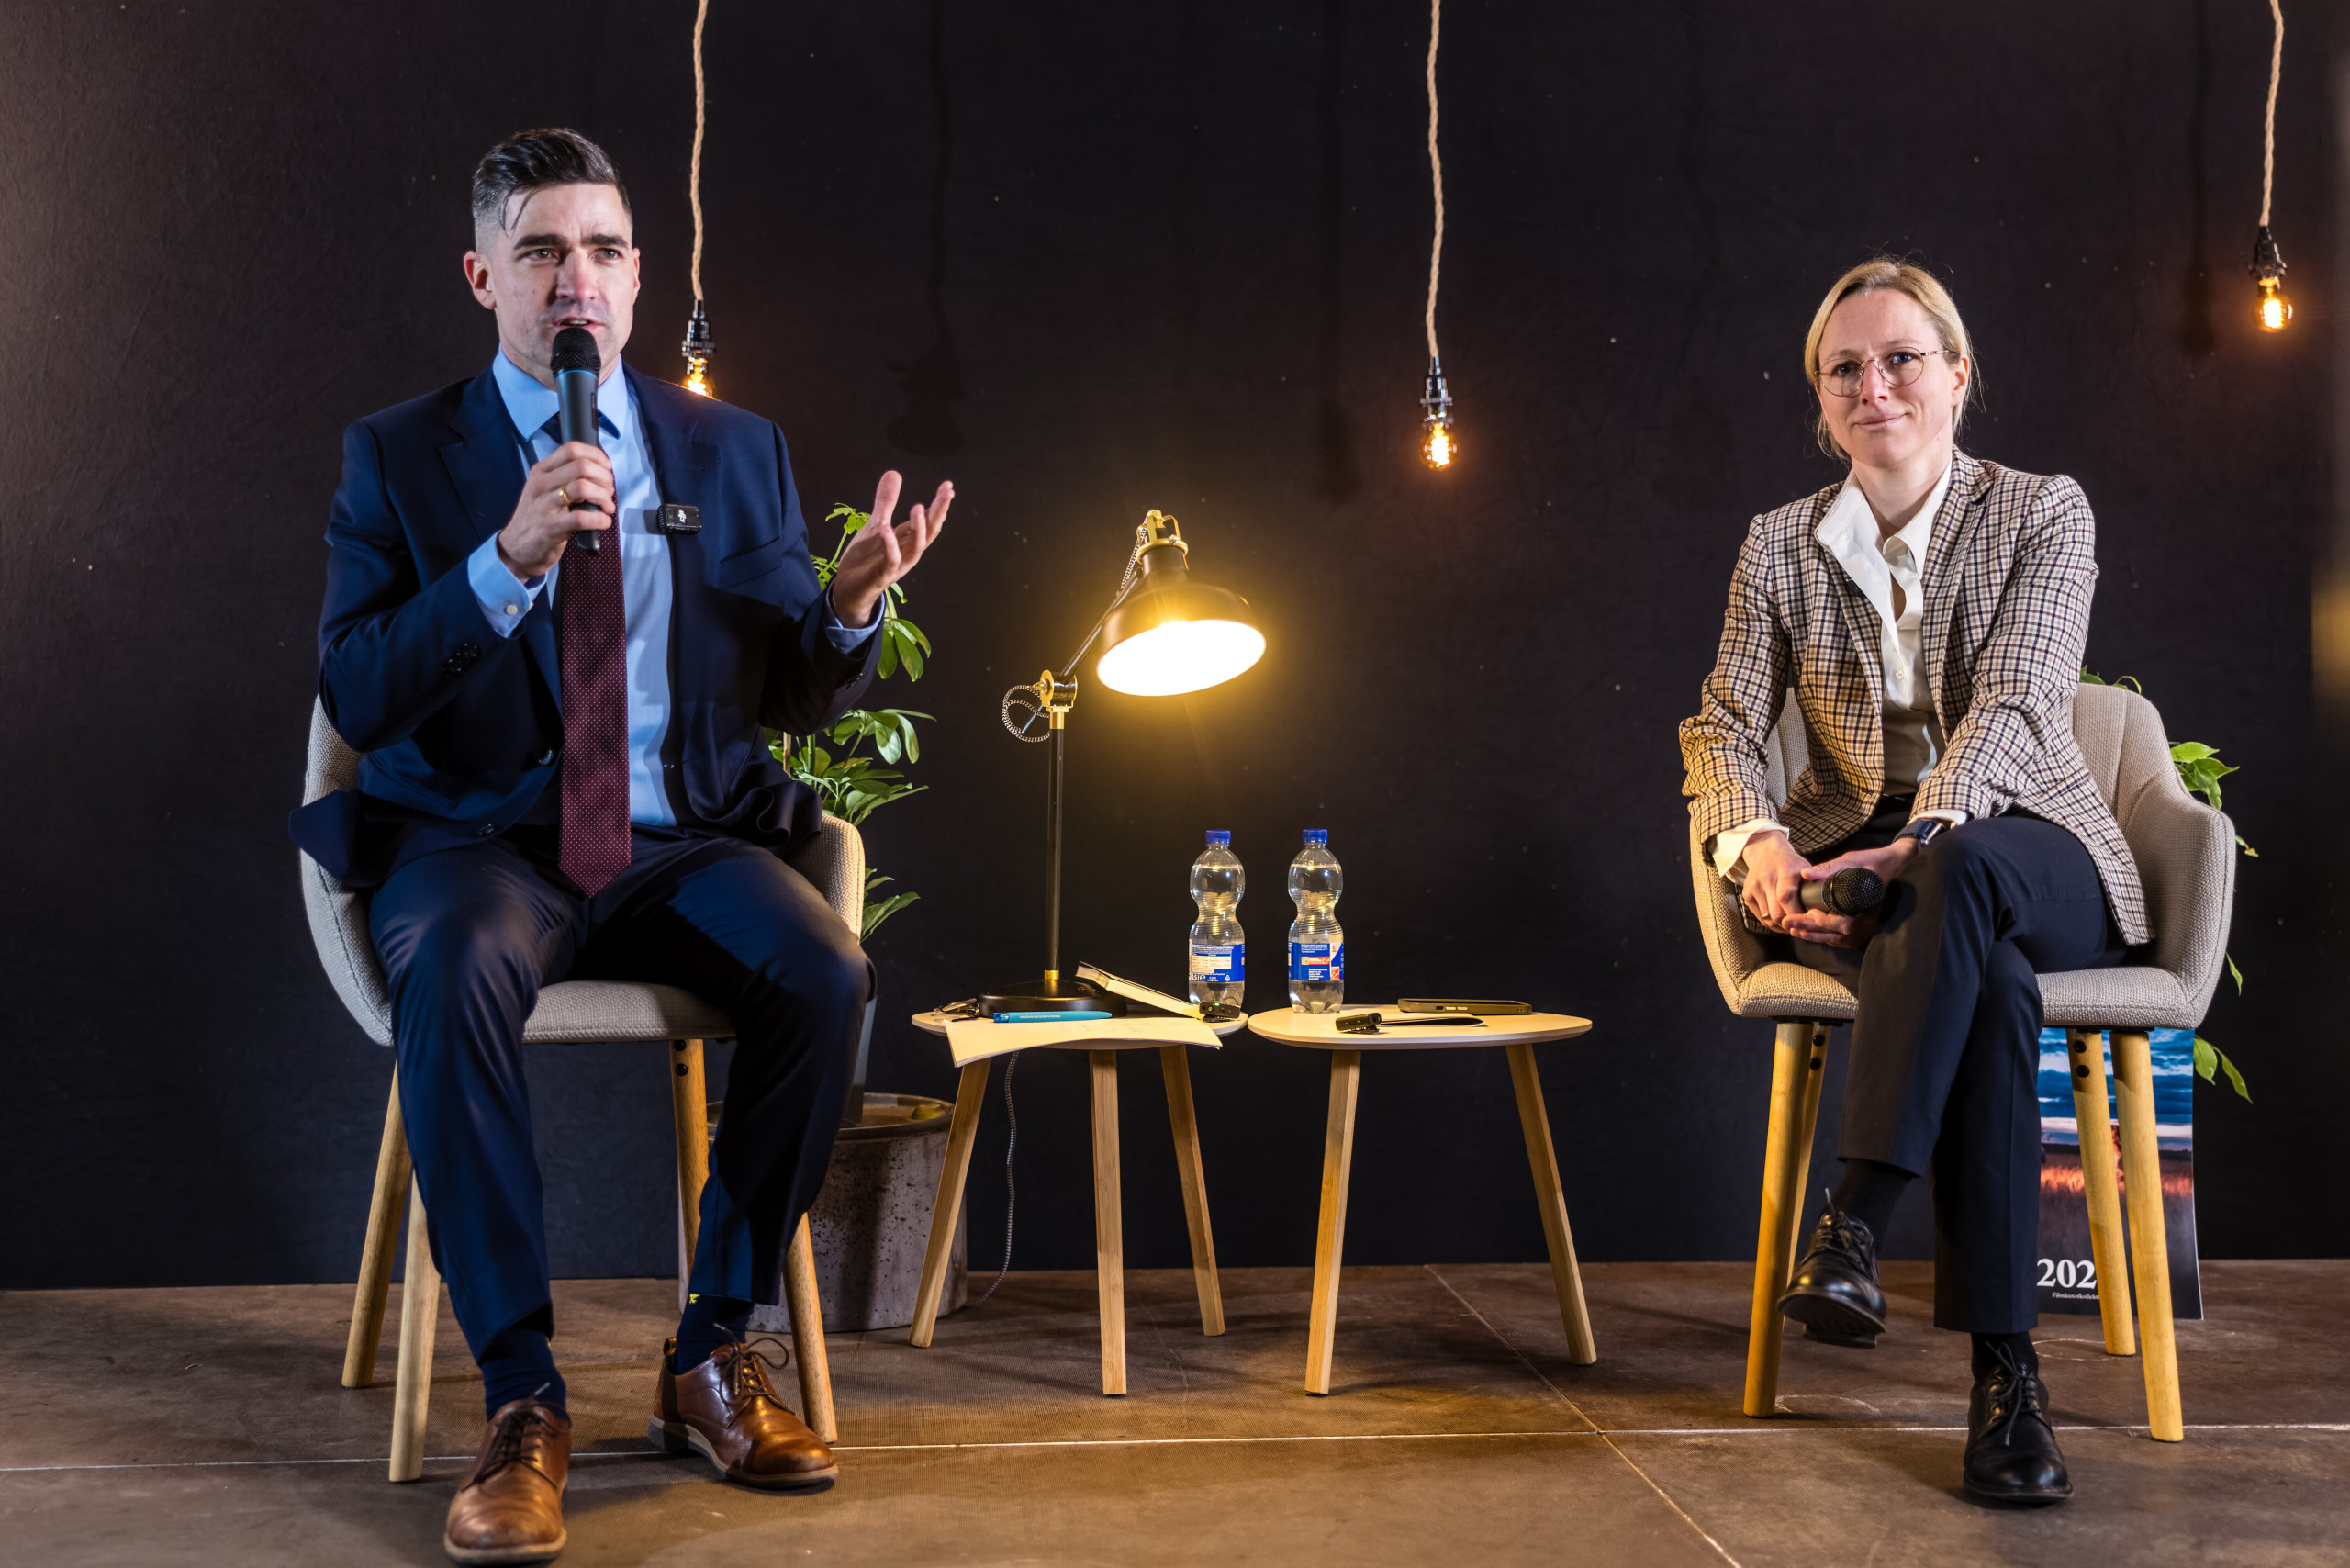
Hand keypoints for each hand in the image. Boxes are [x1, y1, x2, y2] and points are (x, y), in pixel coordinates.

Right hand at [497, 443, 615, 578]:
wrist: (516, 548)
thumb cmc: (538, 518)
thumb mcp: (544, 490)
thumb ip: (565, 477)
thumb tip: (600, 470)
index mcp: (541, 471)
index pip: (571, 449)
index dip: (596, 455)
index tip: (607, 468)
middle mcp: (541, 484)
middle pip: (581, 466)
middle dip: (604, 478)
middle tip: (609, 492)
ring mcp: (544, 505)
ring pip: (583, 487)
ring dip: (603, 497)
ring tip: (607, 507)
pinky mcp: (550, 527)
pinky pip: (582, 517)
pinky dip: (600, 519)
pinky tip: (603, 522)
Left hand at [831, 471, 951, 626]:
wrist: (848, 589)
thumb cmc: (866, 559)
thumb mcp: (876, 524)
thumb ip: (886, 502)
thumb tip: (894, 472)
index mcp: (908, 540)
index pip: (929, 520)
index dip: (939, 504)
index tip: (948, 486)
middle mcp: (908, 553)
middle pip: (929, 531)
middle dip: (939, 512)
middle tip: (947, 492)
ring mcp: (897, 565)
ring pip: (916, 547)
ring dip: (918, 528)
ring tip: (918, 507)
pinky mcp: (882, 575)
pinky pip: (891, 560)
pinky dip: (891, 546)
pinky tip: (887, 530)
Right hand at [1739, 830, 1811, 934]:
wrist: (1765, 853)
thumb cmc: (1790, 863)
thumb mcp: (1805, 868)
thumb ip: (1814, 885)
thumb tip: (1824, 906)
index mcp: (1784, 871)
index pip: (1786, 898)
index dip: (1797, 914)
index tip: (1808, 920)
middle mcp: (1766, 879)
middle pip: (1776, 913)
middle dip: (1791, 924)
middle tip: (1802, 926)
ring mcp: (1754, 888)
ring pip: (1768, 920)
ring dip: (1782, 927)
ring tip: (1793, 925)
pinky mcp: (1747, 895)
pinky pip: (1761, 918)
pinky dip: (1772, 923)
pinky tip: (1782, 922)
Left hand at [1779, 837, 1919, 948]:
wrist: (1892, 864)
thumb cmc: (1873, 862)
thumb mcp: (1853, 861)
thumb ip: (1830, 868)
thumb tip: (1805, 873)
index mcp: (1864, 908)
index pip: (1838, 923)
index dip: (1818, 921)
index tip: (1805, 914)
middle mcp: (1865, 922)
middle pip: (1832, 932)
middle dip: (1808, 929)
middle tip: (1788, 923)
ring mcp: (1864, 928)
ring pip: (1835, 938)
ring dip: (1814, 935)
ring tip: (1794, 930)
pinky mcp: (1862, 928)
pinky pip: (1841, 937)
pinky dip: (1825, 936)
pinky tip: (1809, 933)